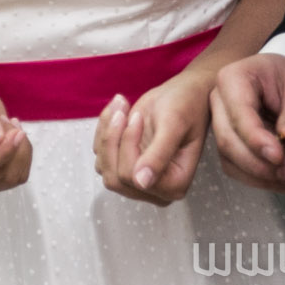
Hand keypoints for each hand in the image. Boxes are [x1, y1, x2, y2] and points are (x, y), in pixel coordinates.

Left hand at [94, 71, 211, 205]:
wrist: (182, 94)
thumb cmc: (184, 106)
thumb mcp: (173, 125)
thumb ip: (159, 155)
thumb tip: (142, 182)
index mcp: (174, 185)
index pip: (134, 178)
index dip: (129, 146)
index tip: (138, 117)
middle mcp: (156, 189)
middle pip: (115, 178)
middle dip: (113, 140)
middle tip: (123, 110)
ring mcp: (137, 179)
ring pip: (103, 167)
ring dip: (107, 132)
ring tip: (121, 106)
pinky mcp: (124, 165)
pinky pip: (100, 155)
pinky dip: (103, 130)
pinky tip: (119, 111)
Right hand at [209, 53, 284, 191]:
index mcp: (233, 78)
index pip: (238, 114)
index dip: (256, 139)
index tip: (279, 156)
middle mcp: (220, 100)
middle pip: (228, 140)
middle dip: (257, 163)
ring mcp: (220, 122)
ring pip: (229, 158)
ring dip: (258, 174)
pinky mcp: (228, 141)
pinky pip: (235, 167)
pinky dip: (257, 178)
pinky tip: (281, 180)